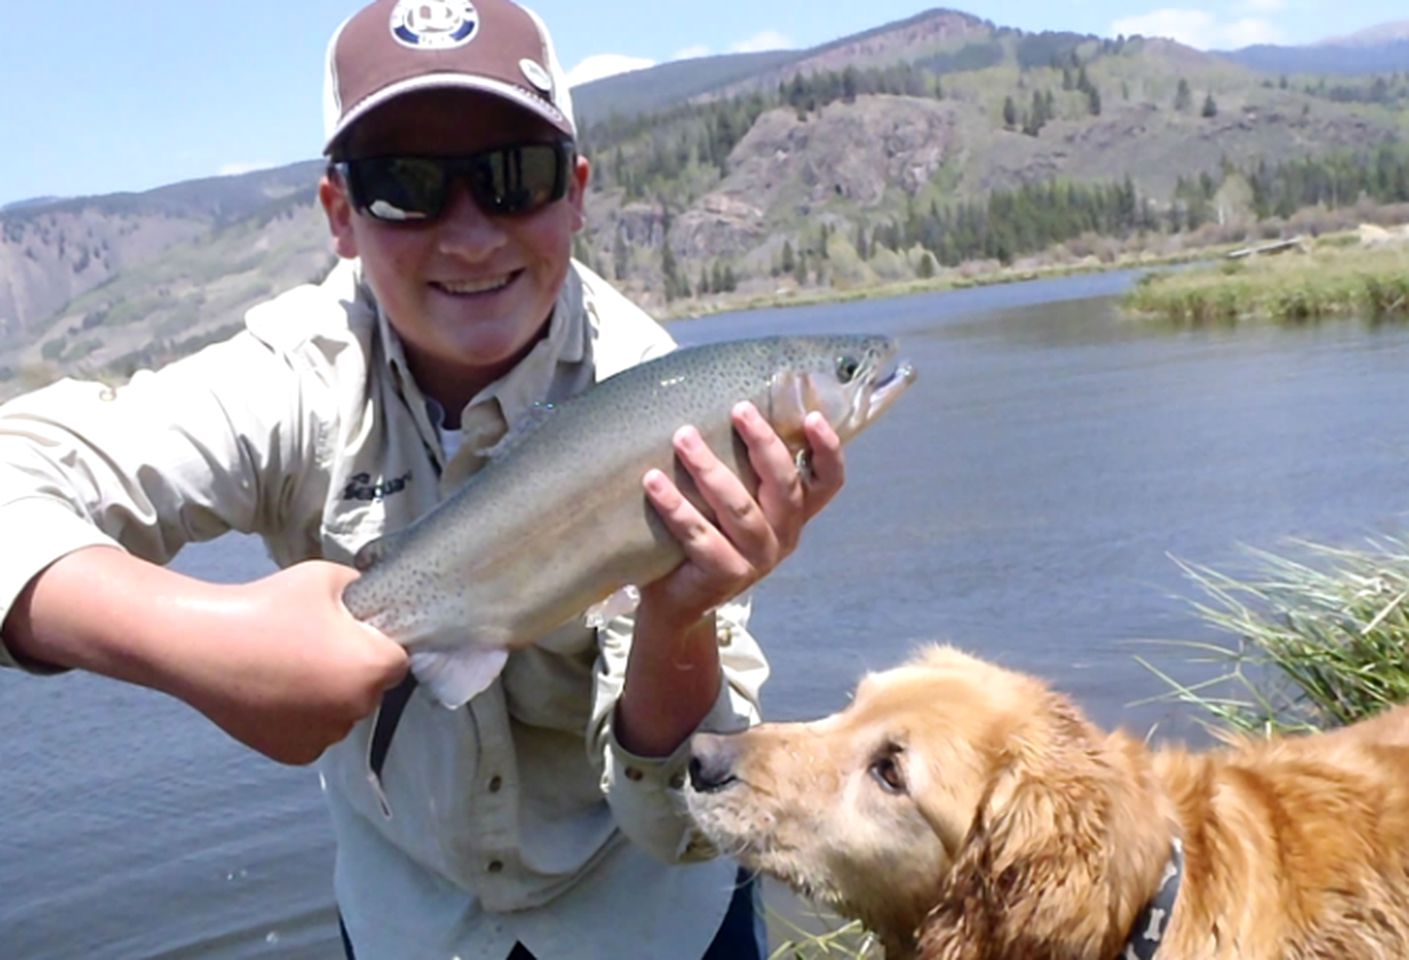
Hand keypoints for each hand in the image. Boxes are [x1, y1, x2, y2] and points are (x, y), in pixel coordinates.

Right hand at [5, 548, 407, 765]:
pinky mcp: (295, 754)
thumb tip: (373, 599)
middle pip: (371, 690)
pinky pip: (314, 734)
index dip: (378, 645)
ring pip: (342, 714)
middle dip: (354, 672)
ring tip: (290, 670)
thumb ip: (362, 590)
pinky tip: (277, 694)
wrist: (202, 646)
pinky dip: (303, 720)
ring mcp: (326, 736)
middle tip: (315, 649)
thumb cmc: (268, 605)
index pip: (399, 661)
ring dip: (329, 698)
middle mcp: (358, 708)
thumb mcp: (327, 577)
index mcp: (374, 667)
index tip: (353, 635)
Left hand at [640, 401, 844, 624]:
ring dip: (710, 469)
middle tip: (739, 409)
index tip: (813, 416)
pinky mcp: (727, 576)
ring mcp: (758, 560)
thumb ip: (741, 470)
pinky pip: (700, 535)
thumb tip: (723, 404)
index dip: (828, 451)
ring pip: (740, 509)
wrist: (679, 600)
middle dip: (763, 444)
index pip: (828, 482)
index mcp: (793, 515)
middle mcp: (784, 536)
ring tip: (683, 437)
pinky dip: (675, 506)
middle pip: (785, 487)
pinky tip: (653, 481)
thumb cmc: (705, 536)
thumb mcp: (732, 502)